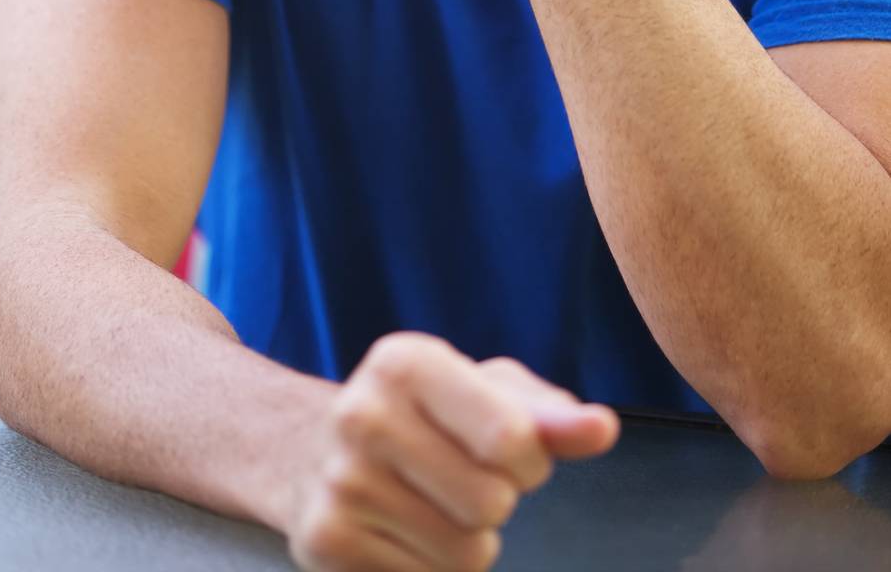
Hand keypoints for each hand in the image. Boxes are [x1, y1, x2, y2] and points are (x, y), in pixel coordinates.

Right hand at [286, 330, 619, 570]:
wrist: (310, 452)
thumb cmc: (421, 418)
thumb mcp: (480, 393)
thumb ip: (547, 414)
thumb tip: (602, 429)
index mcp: (405, 361)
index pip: (511, 438)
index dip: (529, 460)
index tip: (506, 449)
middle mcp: (362, 414)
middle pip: (491, 504)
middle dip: (495, 502)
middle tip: (457, 478)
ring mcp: (340, 482)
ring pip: (466, 555)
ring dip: (468, 543)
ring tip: (430, 506)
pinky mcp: (325, 543)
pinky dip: (431, 571)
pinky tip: (401, 533)